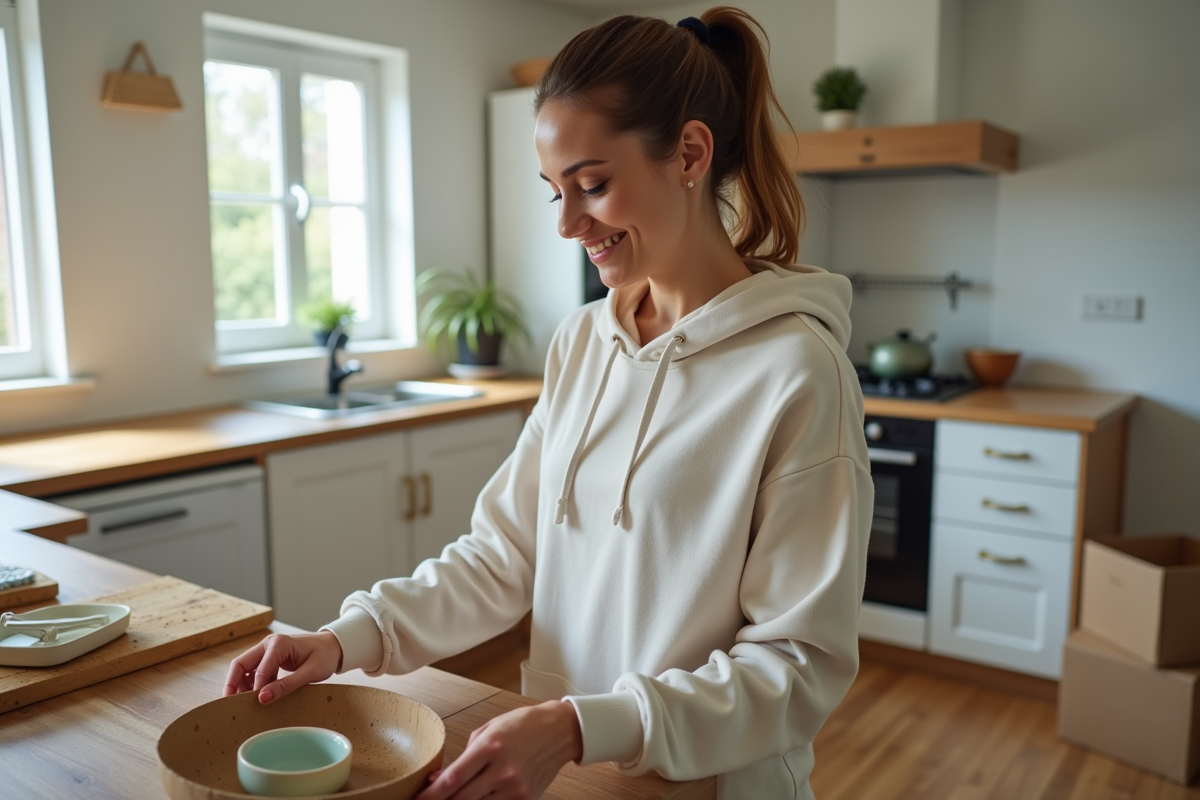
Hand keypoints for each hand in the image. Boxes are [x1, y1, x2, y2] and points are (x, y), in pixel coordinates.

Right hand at [222, 630, 342, 703]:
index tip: (255, 705)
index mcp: (279, 644)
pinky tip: (253, 697)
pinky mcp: (269, 658)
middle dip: (233, 683)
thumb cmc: (325, 656)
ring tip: (241, 703)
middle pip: (241, 664)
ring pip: (244, 668)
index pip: (260, 669)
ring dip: (240, 684)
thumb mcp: (310, 673)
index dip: (255, 688)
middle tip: (229, 703)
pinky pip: (253, 671)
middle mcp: (269, 643)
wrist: (334, 646)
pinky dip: (250, 684)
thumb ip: (286, 686)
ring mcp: (267, 650)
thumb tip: (262, 698)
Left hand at [416, 700, 582, 799]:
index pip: (453, 778)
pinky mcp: (526, 799)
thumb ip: (465, 754)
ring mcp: (516, 788)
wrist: (560, 731)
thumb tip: (440, 778)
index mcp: (491, 746)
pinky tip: (481, 794)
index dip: (432, 794)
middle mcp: (503, 770)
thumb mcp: (490, 729)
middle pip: (461, 798)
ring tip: (457, 794)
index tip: (418, 799)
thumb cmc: (524, 724)